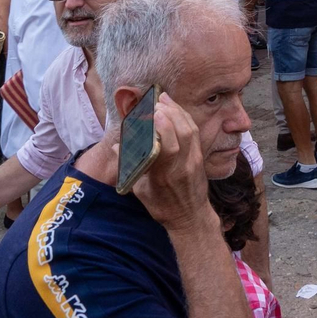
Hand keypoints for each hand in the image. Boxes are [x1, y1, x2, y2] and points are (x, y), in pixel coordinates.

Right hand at [123, 92, 216, 233]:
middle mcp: (182, 165)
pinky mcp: (200, 157)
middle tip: (157, 101)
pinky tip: (176, 110)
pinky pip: (195, 133)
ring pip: (191, 130)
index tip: (154, 112)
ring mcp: (194, 160)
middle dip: (171, 113)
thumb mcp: (140, 190)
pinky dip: (185, 118)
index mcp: (165, 176)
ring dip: (179, 112)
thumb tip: (116, 147)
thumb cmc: (162, 206)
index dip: (164, 128)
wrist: (190, 217)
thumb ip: (129, 166)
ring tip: (165, 100)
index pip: (168, 148)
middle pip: (183, 133)